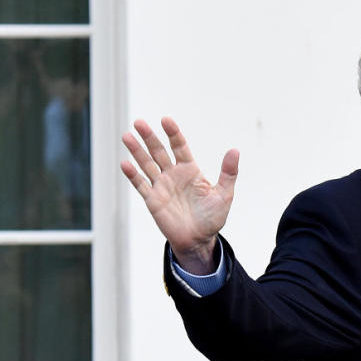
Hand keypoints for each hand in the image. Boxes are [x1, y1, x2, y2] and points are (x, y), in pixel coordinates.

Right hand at [121, 117, 238, 273]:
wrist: (198, 240)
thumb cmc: (212, 218)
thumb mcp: (224, 194)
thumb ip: (228, 173)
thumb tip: (235, 151)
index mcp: (189, 170)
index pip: (179, 146)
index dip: (173, 133)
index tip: (165, 120)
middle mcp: (173, 175)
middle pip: (159, 151)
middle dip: (149, 137)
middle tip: (139, 122)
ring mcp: (161, 186)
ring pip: (146, 164)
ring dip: (137, 151)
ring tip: (127, 136)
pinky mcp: (153, 200)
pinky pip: (141, 185)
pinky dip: (133, 175)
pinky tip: (125, 164)